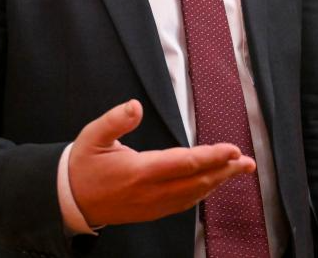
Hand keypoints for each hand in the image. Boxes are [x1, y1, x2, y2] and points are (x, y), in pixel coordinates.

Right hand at [69, 99, 255, 225]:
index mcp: (140, 171)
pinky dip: (202, 192)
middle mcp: (150, 192)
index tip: (234, 150)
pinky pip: (183, 203)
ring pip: (193, 194)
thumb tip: (135, 105)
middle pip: (197, 181)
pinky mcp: (151, 212)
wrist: (68, 200)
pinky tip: (212, 183)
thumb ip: (115, 120)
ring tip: (238, 170)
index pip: (185, 164)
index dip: (212, 157)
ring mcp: (152, 205)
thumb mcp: (92, 135)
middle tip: (248, 163)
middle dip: (225, 171)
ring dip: (218, 182)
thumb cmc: (83, 165)